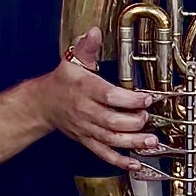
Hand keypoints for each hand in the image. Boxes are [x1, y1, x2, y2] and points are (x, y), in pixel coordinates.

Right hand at [35, 27, 158, 173]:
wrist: (43, 104)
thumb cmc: (62, 82)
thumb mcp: (72, 60)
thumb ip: (86, 47)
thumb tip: (94, 32)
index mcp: (84, 89)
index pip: (109, 96)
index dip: (130, 99)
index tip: (147, 98)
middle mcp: (85, 111)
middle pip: (111, 121)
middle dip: (134, 122)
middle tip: (149, 117)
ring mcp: (86, 128)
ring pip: (110, 139)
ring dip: (133, 142)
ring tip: (151, 142)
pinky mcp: (87, 140)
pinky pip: (103, 153)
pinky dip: (120, 160)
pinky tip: (135, 163)